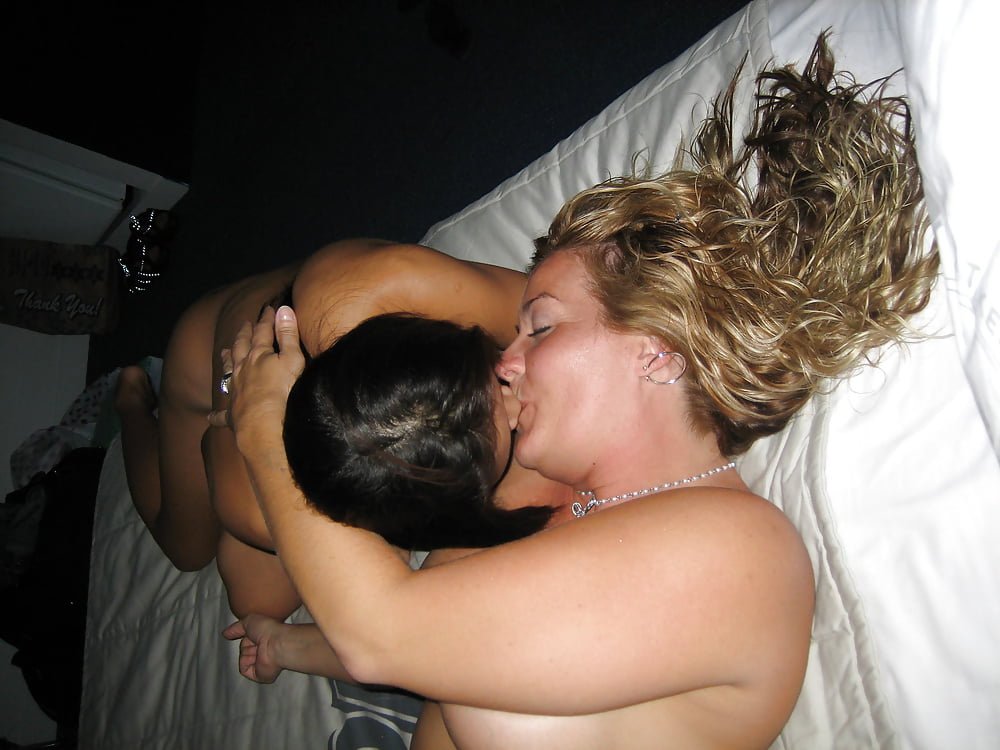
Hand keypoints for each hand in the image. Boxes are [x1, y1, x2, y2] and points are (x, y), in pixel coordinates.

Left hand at [208, 306, 304, 456]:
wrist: (265, 425)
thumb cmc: (284, 391)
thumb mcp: (292, 359)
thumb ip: (288, 335)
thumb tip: (283, 309)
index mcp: (259, 355)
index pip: (262, 332)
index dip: (266, 320)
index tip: (269, 309)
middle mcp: (242, 369)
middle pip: (241, 347)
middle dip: (243, 334)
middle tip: (243, 325)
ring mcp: (235, 391)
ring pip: (227, 371)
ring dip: (227, 360)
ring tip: (224, 352)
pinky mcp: (232, 414)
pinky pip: (221, 414)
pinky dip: (216, 414)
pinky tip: (211, 415)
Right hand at [222, 614, 286, 683]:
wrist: (276, 643)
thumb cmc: (268, 630)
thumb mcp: (249, 621)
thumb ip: (236, 627)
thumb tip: (226, 633)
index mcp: (265, 638)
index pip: (249, 640)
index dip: (245, 637)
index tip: (242, 634)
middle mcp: (265, 650)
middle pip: (244, 649)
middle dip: (246, 644)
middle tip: (256, 641)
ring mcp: (263, 663)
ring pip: (243, 659)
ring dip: (247, 652)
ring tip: (258, 649)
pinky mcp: (260, 674)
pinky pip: (243, 669)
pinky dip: (246, 662)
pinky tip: (256, 658)